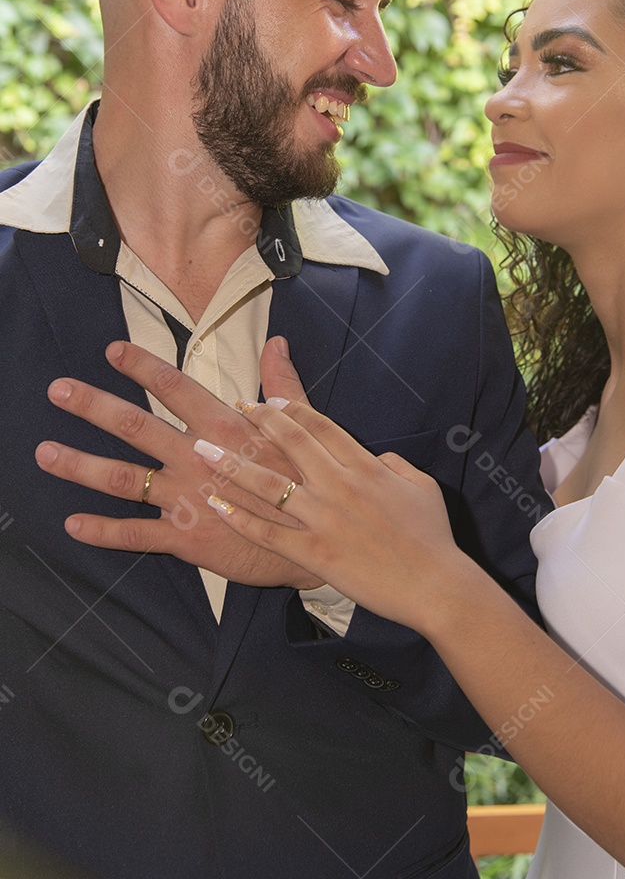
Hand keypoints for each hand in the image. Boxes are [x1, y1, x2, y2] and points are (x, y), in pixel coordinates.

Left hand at [35, 339, 321, 588]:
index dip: (143, 367)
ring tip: (45, 454)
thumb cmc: (311, 483)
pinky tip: (72, 524)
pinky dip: (103, 531)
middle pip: (137, 428)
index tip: (112, 350)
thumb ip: (283, 386)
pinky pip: (136, 534)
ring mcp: (189, 499)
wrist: (317, 543)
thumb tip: (277, 343)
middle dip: (94, 407)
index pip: (177, 389)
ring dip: (82, 466)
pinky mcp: (186, 537)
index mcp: (227, 429)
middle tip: (58, 390)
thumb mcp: (303, 430)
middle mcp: (199, 459)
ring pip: (125, 479)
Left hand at [188, 399, 462, 632]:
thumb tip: (375, 457)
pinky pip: (267, 532)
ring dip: (232, 465)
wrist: (435, 585)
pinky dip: (238, 517)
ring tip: (203, 450)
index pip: (321, 426)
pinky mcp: (313, 552)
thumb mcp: (421, 486)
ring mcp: (324, 519)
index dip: (291, 410)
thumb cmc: (433, 537)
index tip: (268, 400)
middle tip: (236, 408)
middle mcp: (340, 485)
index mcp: (366, 466)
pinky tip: (215, 504)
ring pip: (268, 485)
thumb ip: (393, 464)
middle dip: (259, 421)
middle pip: (291, 443)